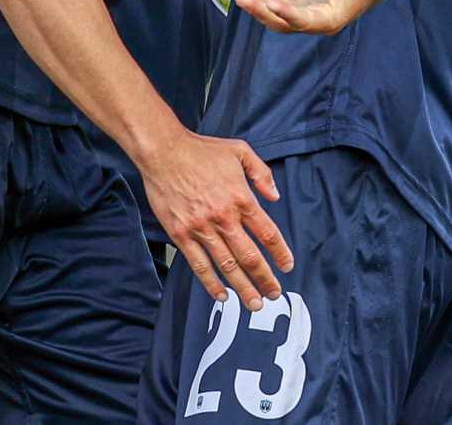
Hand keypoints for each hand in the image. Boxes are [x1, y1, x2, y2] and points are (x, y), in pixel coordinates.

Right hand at [138, 130, 294, 311]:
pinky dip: (211, 283)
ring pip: (227, 266)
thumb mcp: (240, 151)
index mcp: (241, 198)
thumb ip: (261, 174)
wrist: (164, 152)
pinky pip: (199, 265)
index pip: (268, 233)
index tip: (287, 266)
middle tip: (274, 294)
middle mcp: (224, 217)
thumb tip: (274, 197)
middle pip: (251, 256)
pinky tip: (221, 295)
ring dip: (243, 288)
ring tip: (254, 302)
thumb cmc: (201, 150)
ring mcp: (201, 228)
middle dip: (265, 279)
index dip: (280, 253)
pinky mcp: (181, 235)